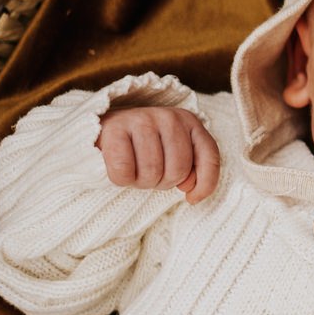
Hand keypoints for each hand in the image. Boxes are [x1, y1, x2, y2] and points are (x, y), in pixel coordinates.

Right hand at [96, 105, 219, 202]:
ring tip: (135, 170)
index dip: (204, 184)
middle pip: (178, 170)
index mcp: (189, 121)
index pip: (209, 157)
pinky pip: (124, 171)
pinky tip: (119, 168)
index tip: (190, 197)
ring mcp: (142, 119)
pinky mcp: (115, 128)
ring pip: (151, 172)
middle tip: (150, 175)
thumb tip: (189, 189)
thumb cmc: (144, 149)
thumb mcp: (174, 155)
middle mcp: (169, 117)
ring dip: (141, 182)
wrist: (104, 131)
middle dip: (162, 182)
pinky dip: (121, 179)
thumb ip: (192, 169)